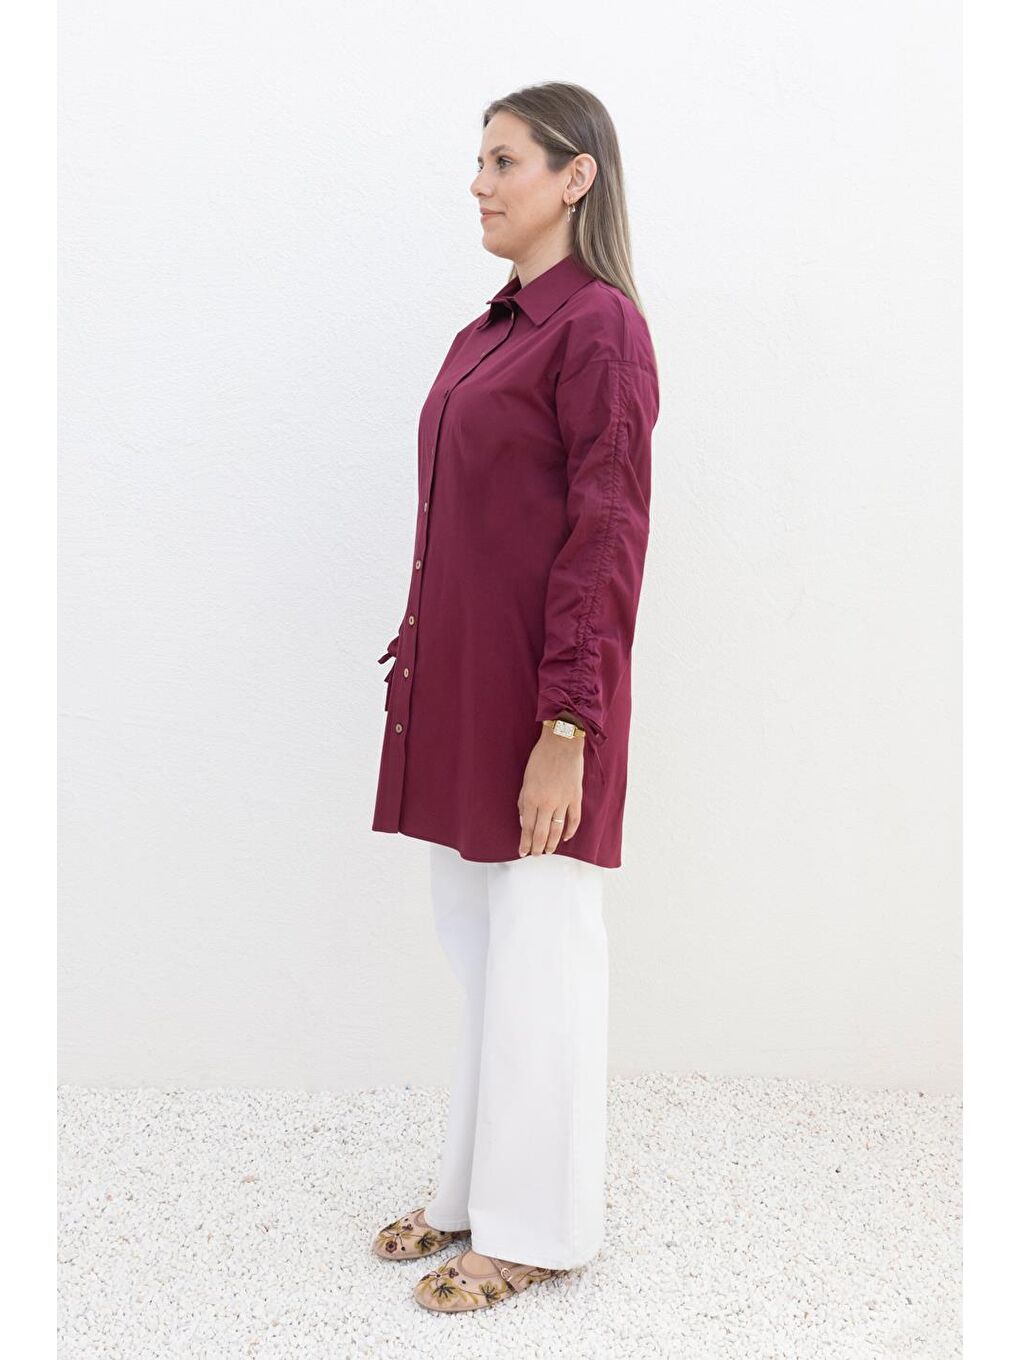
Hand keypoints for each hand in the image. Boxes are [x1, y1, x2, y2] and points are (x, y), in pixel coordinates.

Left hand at [517, 728, 583, 854]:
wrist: (562, 743)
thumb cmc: (541, 758)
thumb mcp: (526, 779)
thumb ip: (524, 801)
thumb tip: (524, 820)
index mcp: (532, 798)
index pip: (528, 828)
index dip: (525, 842)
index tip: (522, 852)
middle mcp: (547, 803)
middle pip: (542, 833)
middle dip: (537, 848)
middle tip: (535, 855)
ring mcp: (563, 801)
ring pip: (557, 830)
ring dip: (552, 844)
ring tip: (548, 852)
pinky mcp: (576, 797)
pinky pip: (574, 820)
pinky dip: (570, 831)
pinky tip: (565, 838)